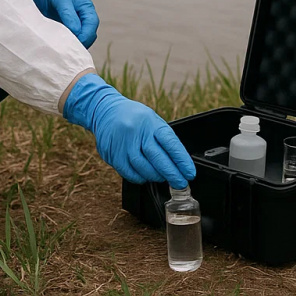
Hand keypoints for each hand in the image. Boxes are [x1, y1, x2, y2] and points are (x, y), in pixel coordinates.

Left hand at [27, 0, 98, 47]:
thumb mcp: (61, 0)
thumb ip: (69, 15)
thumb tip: (76, 32)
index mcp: (88, 9)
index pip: (92, 25)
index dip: (85, 35)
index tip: (74, 43)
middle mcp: (86, 19)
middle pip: (90, 35)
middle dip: (81, 43)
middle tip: (66, 49)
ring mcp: (79, 26)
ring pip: (83, 40)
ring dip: (75, 45)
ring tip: (62, 49)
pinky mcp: (70, 31)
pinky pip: (73, 41)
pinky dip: (69, 45)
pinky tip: (60, 47)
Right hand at [63, 74, 196, 187]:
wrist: (106, 111)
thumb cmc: (135, 118)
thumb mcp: (152, 120)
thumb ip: (163, 140)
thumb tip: (178, 163)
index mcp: (151, 122)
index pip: (170, 143)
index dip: (182, 160)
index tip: (190, 173)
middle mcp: (137, 132)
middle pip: (157, 158)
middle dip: (172, 174)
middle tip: (180, 183)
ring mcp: (123, 143)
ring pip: (143, 168)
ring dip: (156, 176)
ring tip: (163, 178)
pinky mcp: (112, 154)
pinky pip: (128, 173)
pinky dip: (140, 178)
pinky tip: (145, 177)